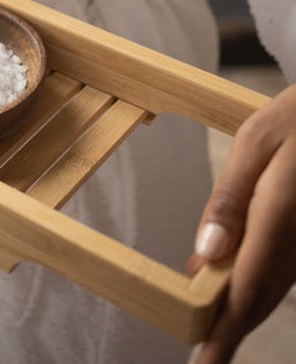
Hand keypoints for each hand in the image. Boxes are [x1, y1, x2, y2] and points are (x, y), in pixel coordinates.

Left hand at [188, 83, 295, 362]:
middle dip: (229, 328)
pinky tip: (226, 279)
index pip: (249, 289)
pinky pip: (280, 269)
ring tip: (205, 320)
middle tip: (203, 352)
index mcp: (280, 217)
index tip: (204, 362)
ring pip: (270, 287)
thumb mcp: (257, 141)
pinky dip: (253, 281)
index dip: (225, 333)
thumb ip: (230, 197)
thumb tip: (207, 252)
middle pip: (259, 298)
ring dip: (239, 306)